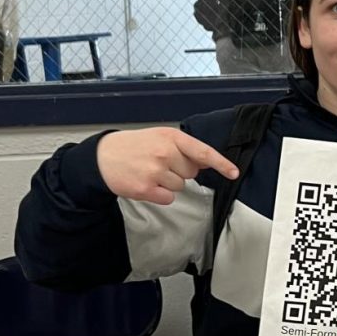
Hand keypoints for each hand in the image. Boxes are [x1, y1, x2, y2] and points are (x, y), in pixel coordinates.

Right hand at [96, 128, 238, 205]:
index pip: (202, 152)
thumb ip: (184, 148)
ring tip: (150, 172)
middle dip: (180, 171)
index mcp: (170, 137)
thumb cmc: (134, 147)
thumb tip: (208, 161)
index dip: (221, 163)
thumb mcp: (160, 138)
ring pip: (180, 186)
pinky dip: (160, 194)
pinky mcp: (146, 188)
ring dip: (169, 183)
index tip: (234, 172)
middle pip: (192, 173)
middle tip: (160, 164)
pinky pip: (169, 198)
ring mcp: (155, 171)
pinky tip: (147, 184)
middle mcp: (164, 153)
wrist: (103, 157)